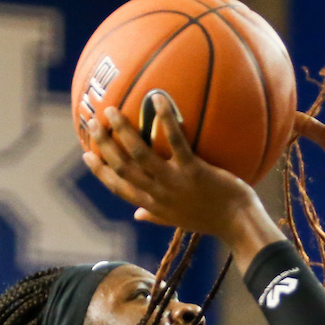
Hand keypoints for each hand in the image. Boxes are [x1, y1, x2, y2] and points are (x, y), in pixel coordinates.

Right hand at [82, 94, 259, 241]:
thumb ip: (156, 215)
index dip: (100, 171)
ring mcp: (174, 183)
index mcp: (153, 205)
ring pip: (140, 155)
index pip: (119, 187)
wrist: (238, 225)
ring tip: (112, 110)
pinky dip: (165, 119)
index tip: (85, 155)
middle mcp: (158, 194)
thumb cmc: (212, 220)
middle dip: (104, 145)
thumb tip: (137, 214)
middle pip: (122, 168)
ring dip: (123, 131)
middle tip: (93, 123)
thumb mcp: (179, 220)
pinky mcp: (194, 171)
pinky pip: (176, 142)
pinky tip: (158, 98)